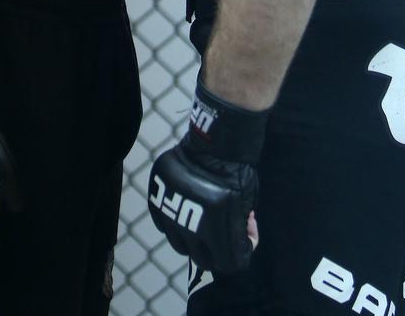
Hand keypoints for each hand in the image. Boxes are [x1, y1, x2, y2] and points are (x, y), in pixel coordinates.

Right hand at [148, 78, 268, 273]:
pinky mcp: (157, 200)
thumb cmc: (237, 170)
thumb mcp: (247, 203)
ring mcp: (170, 214)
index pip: (230, 263)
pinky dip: (175, 223)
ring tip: (203, 222)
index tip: (245, 237)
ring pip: (180, 246)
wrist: (216, 140)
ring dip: (194, 241)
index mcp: (216, 231)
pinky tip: (186, 210)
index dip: (242, 253)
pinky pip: (163, 225)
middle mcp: (190, 228)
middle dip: (218, 252)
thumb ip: (239, 227)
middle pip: (203, 260)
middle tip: (223, 235)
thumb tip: (237, 237)